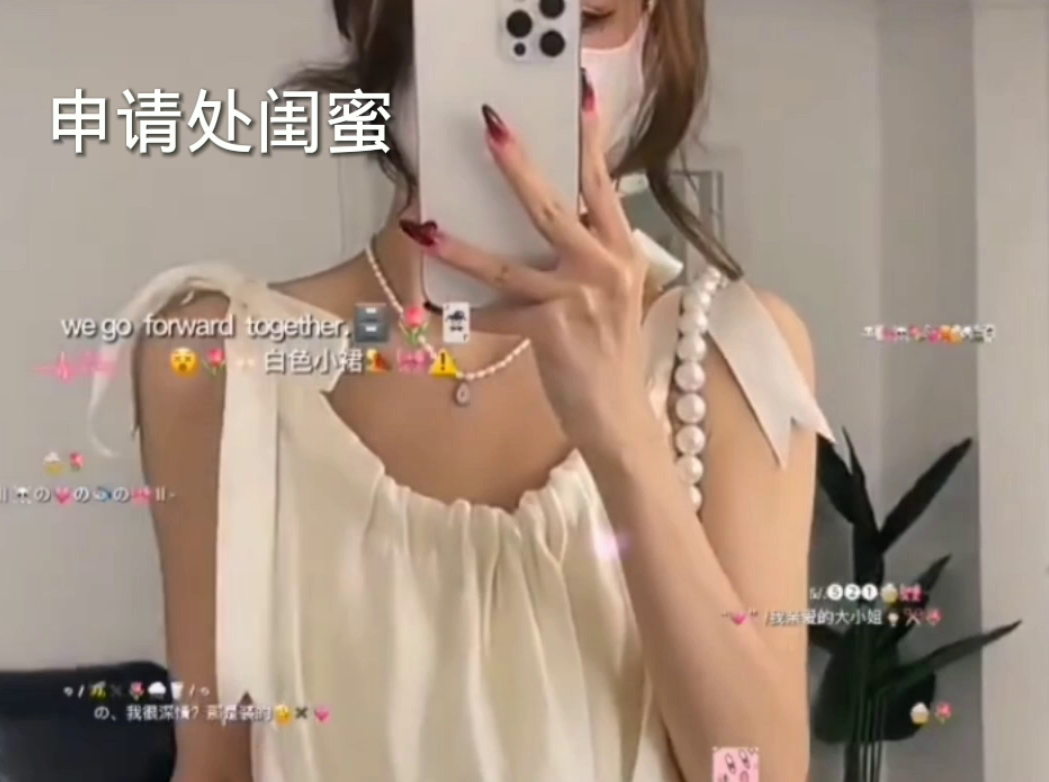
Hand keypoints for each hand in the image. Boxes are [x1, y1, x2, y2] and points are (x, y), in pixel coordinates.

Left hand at [401, 77, 651, 451]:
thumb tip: (550, 221)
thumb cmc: (610, 357)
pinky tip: (439, 311)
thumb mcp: (614, 298)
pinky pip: (498, 316)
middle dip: (518, 165)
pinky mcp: (551, 333)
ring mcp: (577, 300)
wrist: (619, 418)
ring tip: (424, 229)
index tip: (580, 97)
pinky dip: (468, 315)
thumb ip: (590, 258)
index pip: (604, 186)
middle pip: (553, 207)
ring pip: (508, 265)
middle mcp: (604, 269)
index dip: (591, 140)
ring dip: (461, 248)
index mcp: (623, 253)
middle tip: (490, 127)